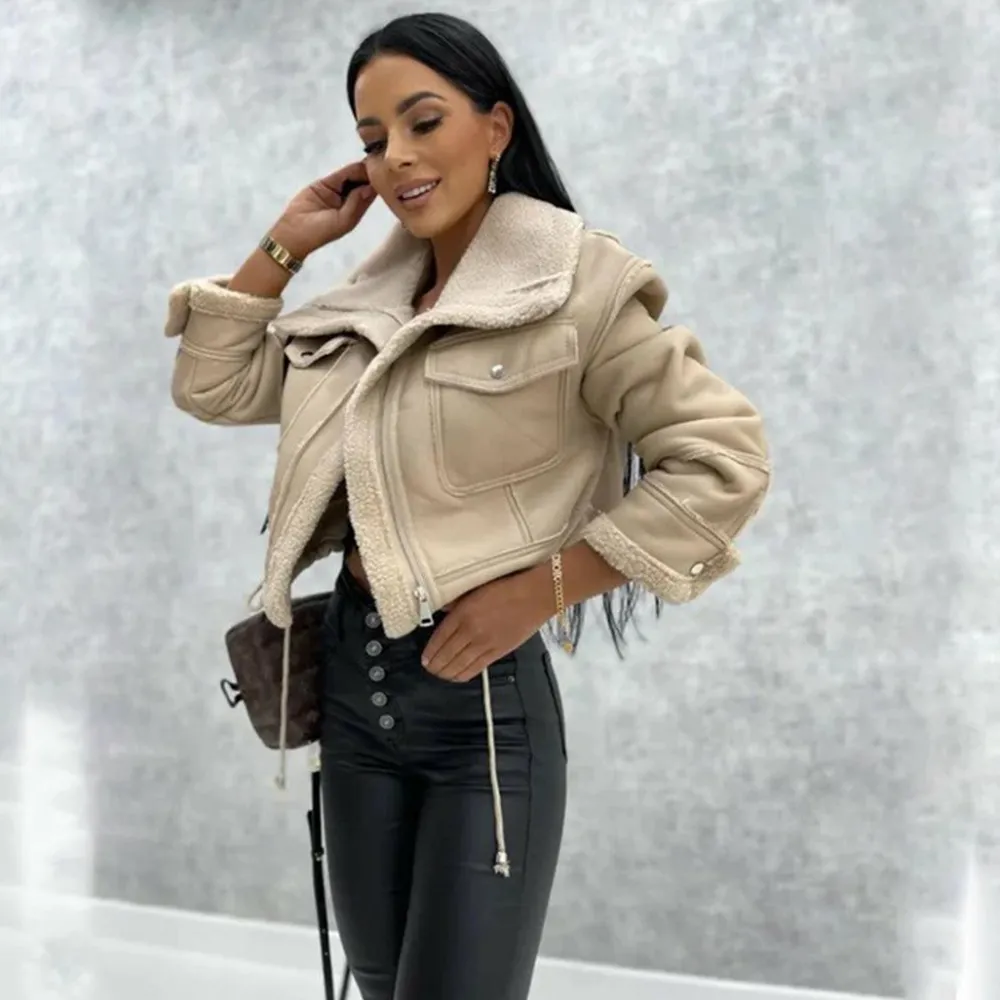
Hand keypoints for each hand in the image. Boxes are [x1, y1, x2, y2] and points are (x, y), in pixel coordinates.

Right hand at [271, 162, 375, 258]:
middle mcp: (348, 200)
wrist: (294, 230)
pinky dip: (349, 170)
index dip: (379, 186)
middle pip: (363, 184)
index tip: (390, 176)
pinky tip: (361, 165)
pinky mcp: (325, 184)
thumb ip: (356, 203)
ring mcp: (337, 191)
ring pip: (352, 178)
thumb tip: (371, 187)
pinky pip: (339, 176)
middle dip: (372, 175)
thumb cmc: (321, 231)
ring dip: (363, 171)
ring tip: (375, 162)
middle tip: (385, 164)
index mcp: (356, 212)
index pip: (370, 196)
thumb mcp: (343, 221)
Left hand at [421, 566, 554, 682]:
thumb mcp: (475, 588)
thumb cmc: (507, 587)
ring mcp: (485, 643)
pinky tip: (457, 676)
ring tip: (441, 674)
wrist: (535, 595)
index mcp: (463, 613)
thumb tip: (443, 610)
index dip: (430, 652)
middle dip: (435, 666)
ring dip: (446, 673)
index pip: (439, 638)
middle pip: (446, 655)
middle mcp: (471, 631)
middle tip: (430, 669)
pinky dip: (463, 675)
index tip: (424, 658)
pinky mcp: (498, 652)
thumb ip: (457, 602)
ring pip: (459, 666)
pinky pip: (476, 668)